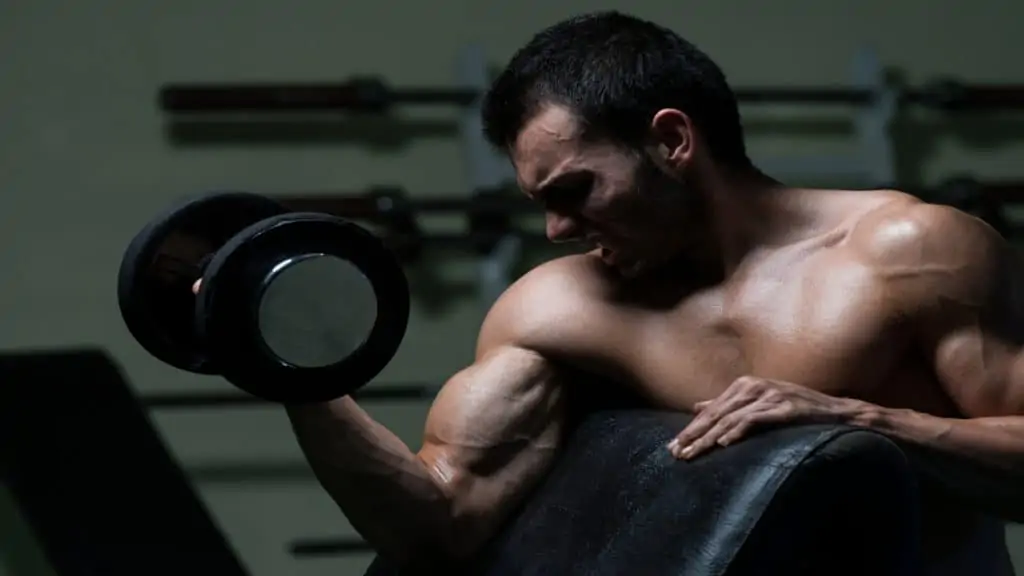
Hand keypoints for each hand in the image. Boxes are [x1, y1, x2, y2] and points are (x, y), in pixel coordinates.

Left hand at [667, 376, 862, 459]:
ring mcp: (770, 395)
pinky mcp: (785, 408)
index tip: (674, 446)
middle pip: (716, 414)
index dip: (691, 428)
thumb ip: (727, 404)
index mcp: (745, 384)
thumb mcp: (758, 402)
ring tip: (693, 453)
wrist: (836, 412)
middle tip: (676, 453)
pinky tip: (724, 444)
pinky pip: (755, 420)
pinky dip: (738, 432)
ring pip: (731, 418)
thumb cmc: (796, 409)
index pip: (711, 409)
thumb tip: (696, 406)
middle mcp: (754, 386)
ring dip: (709, 438)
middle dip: (694, 435)